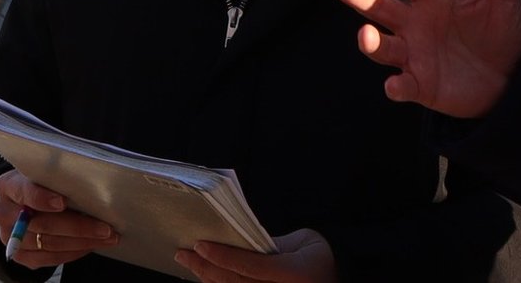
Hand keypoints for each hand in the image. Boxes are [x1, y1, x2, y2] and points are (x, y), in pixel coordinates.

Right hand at [0, 169, 117, 267]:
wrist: (27, 201)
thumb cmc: (43, 182)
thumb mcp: (47, 172)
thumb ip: (60, 176)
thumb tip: (95, 184)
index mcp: (8, 185)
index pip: (24, 191)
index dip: (42, 198)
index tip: (62, 202)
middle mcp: (3, 213)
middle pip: (42, 223)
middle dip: (78, 226)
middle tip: (105, 228)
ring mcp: (9, 237)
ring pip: (48, 244)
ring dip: (82, 242)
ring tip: (107, 237)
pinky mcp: (19, 255)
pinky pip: (48, 259)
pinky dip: (72, 253)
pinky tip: (90, 245)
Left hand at [176, 228, 335, 282]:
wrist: (336, 279)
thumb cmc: (319, 258)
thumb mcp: (304, 241)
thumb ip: (272, 244)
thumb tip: (238, 244)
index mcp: (294, 275)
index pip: (250, 266)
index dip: (223, 256)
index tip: (200, 244)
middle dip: (205, 267)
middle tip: (184, 254)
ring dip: (207, 279)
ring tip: (189, 263)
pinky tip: (205, 276)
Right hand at [329, 0, 520, 117]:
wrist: (513, 75)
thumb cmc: (501, 29)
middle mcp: (415, 23)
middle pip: (380, 6)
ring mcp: (415, 55)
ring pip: (383, 46)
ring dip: (371, 42)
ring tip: (365, 34)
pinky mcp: (422, 85)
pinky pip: (404, 86)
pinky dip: (397, 87)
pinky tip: (395, 85)